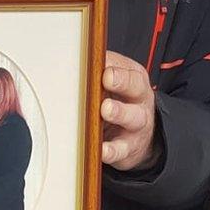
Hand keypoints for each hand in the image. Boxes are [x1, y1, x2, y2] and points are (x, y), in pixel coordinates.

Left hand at [101, 51, 159, 170]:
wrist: (141, 136)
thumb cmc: (120, 102)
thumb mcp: (116, 83)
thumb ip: (98, 71)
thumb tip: (69, 59)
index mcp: (134, 79)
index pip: (127, 67)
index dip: (114, 64)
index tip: (102, 64)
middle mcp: (138, 100)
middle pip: (135, 87)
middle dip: (121, 81)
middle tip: (107, 79)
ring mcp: (135, 125)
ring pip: (132, 118)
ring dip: (118, 112)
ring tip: (105, 109)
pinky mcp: (127, 148)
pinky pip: (120, 149)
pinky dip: (110, 150)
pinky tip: (101, 148)